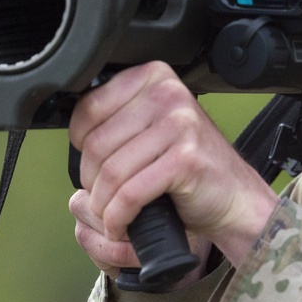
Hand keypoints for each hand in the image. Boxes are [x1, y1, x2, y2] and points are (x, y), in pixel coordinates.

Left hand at [68, 61, 279, 266]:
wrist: (233, 196)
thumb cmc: (188, 165)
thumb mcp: (152, 125)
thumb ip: (119, 115)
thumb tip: (69, 123)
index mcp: (155, 77)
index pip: (89, 107)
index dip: (80, 145)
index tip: (93, 164)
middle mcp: (168, 93)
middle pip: (96, 144)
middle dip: (91, 182)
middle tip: (104, 197)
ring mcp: (180, 125)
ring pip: (110, 172)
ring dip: (103, 206)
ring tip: (111, 215)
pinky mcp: (185, 159)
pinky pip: (130, 194)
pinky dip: (118, 218)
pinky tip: (122, 225)